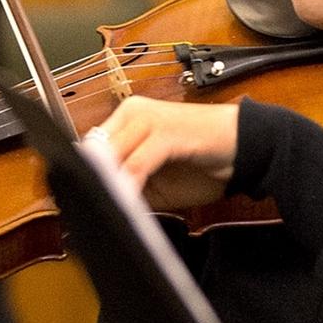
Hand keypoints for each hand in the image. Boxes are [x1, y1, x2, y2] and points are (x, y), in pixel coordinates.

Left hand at [89, 97, 239, 209]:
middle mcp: (132, 111)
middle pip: (94, 150)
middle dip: (89, 182)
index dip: (81, 176)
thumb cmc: (202, 164)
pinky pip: (137, 163)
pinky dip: (128, 184)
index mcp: (126, 117)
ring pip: (111, 155)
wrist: (247, 148)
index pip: (89, 148)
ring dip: (105, 185)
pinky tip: (126, 202)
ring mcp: (149, 119)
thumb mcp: (156, 181)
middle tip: (82, 211)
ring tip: (100, 210)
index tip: (75, 204)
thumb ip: (127, 186)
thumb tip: (98, 203)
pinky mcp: (167, 132)